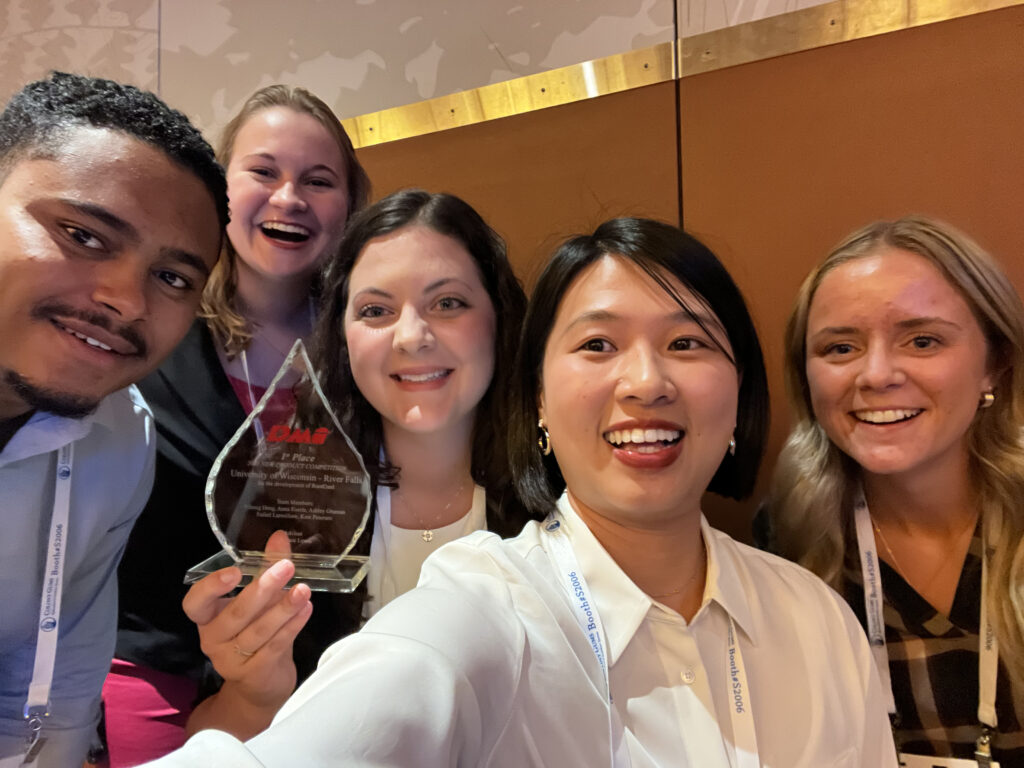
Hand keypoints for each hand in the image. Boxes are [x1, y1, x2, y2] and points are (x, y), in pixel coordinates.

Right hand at [183, 531, 312, 712]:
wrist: (262, 682)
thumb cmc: (257, 630)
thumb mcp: (260, 598)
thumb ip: (267, 566)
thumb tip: (279, 536)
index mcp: (208, 618)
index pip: (195, 604)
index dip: (210, 588)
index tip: (234, 571)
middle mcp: (214, 639)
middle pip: (236, 614)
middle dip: (263, 589)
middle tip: (286, 567)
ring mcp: (232, 660)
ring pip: (258, 631)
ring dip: (283, 609)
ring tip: (303, 590)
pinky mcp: (254, 673)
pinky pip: (274, 646)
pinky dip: (292, 627)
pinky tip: (306, 610)